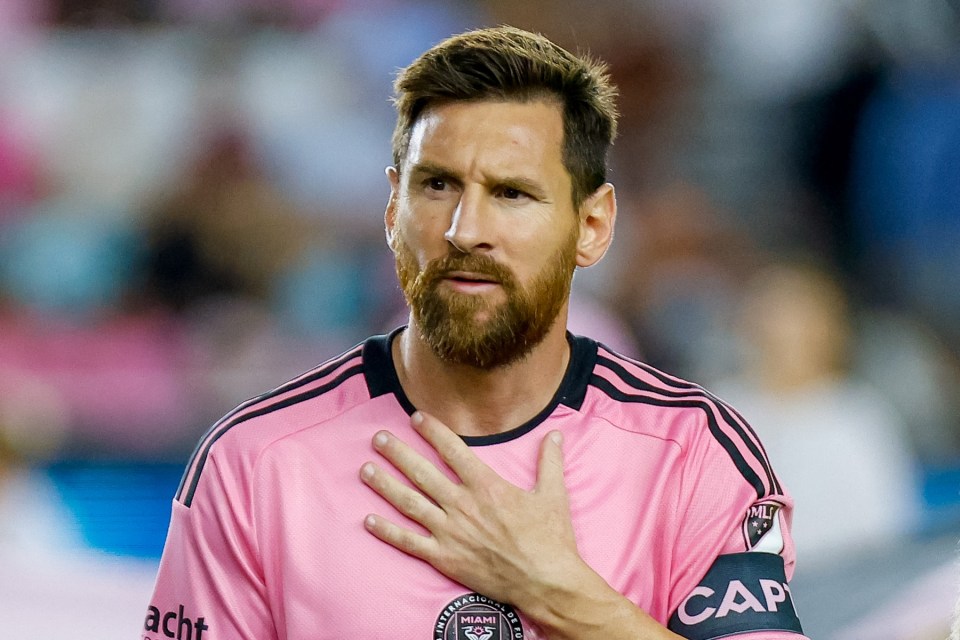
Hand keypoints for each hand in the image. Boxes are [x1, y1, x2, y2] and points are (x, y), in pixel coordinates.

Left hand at [359, 411, 588, 607]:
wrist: (545, 582)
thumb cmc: (550, 539)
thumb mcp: (553, 494)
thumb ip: (550, 461)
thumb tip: (555, 435)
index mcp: (486, 486)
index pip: (452, 450)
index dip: (432, 431)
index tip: (415, 418)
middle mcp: (462, 505)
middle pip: (422, 472)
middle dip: (397, 453)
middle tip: (377, 438)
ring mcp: (450, 532)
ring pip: (409, 503)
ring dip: (385, 485)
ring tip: (366, 470)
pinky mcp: (444, 557)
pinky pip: (409, 542)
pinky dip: (388, 532)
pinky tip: (368, 521)